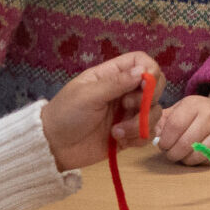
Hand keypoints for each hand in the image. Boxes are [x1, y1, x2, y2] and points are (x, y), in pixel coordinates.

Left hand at [41, 52, 161, 171]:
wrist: (55, 147)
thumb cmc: (65, 114)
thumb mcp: (88, 95)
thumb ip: (116, 83)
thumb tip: (143, 71)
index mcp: (111, 75)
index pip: (141, 62)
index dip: (150, 71)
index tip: (145, 86)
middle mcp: (123, 92)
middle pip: (155, 87)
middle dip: (147, 100)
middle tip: (127, 107)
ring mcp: (127, 114)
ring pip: (154, 113)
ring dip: (139, 124)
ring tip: (116, 132)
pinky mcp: (129, 134)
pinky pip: (147, 133)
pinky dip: (137, 138)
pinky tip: (118, 140)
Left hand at [155, 87, 209, 164]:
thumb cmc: (201, 115)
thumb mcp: (182, 110)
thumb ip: (164, 120)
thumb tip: (152, 135)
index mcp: (193, 104)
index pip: (174, 125)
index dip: (165, 139)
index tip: (162, 145)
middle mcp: (209, 115)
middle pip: (184, 142)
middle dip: (172, 152)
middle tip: (170, 154)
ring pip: (195, 153)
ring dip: (184, 159)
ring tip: (181, 155)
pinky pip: (206, 159)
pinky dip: (196, 161)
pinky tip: (194, 156)